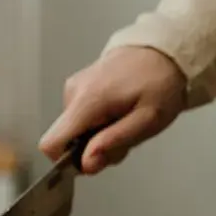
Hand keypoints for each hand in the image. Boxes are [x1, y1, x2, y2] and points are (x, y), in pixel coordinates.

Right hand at [40, 46, 186, 174]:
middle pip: (66, 140)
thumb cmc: (160, 83)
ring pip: (74, 130)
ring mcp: (73, 88)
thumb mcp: (147, 121)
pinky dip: (98, 123)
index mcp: (87, 101)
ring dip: (99, 135)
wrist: (163, 51)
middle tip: (125, 136)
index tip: (95, 160)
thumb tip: (86, 164)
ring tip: (125, 121)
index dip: (68, 161)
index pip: (51, 143)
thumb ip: (114, 143)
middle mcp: (73, 93)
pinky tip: (119, 111)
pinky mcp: (77, 87)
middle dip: (93, 148)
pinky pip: (79, 117)